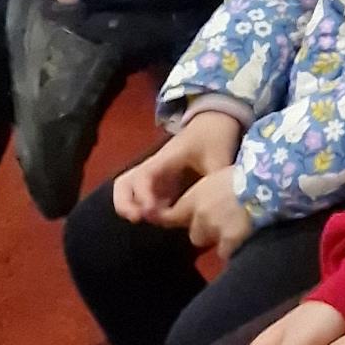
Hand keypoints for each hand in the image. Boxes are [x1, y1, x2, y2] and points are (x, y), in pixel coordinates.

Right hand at [111, 114, 238, 226]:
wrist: (214, 123)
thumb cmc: (213, 137)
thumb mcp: (219, 157)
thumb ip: (216, 179)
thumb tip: (220, 201)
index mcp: (164, 159)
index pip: (143, 177)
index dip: (142, 195)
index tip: (150, 211)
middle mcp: (154, 168)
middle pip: (124, 184)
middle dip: (125, 202)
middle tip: (137, 219)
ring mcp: (156, 176)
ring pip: (130, 191)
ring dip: (131, 206)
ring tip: (145, 221)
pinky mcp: (162, 184)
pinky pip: (147, 198)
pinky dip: (147, 209)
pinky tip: (162, 220)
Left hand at [182, 170, 257, 261]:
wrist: (266, 183)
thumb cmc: (249, 173)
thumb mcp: (223, 174)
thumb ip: (212, 191)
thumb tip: (214, 198)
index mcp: (196, 195)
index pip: (173, 215)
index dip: (177, 222)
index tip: (180, 225)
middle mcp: (200, 214)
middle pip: (195, 234)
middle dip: (206, 233)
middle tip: (223, 226)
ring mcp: (214, 229)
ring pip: (211, 243)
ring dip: (220, 241)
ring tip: (237, 233)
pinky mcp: (229, 241)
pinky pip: (226, 252)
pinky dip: (234, 248)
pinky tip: (246, 241)